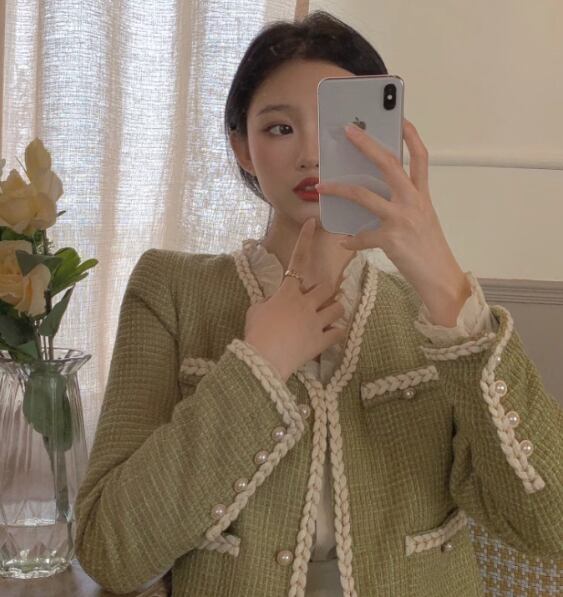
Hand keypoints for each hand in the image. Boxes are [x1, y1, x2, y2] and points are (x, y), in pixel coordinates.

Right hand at [244, 218, 345, 381]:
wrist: (263, 359)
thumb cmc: (255, 333)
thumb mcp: (255, 312)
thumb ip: (268, 303)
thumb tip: (273, 303)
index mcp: (287, 293)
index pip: (297, 260)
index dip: (305, 240)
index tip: (312, 223)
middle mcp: (305, 303)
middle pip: (327, 287)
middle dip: (326, 291)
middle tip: (320, 298)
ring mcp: (316, 322)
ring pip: (338, 307)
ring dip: (334, 309)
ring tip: (328, 315)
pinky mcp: (321, 341)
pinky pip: (338, 332)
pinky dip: (335, 332)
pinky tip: (330, 334)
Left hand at [315, 119, 470, 326]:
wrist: (440, 278)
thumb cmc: (429, 250)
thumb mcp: (422, 221)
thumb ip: (403, 205)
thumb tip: (373, 196)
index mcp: (422, 196)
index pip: (420, 158)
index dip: (411, 136)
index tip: (400, 118)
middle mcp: (413, 202)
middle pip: (389, 164)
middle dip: (367, 144)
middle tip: (348, 130)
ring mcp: (402, 219)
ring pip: (364, 195)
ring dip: (339, 189)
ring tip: (321, 187)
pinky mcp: (390, 239)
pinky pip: (361, 236)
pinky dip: (351, 240)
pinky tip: (345, 243)